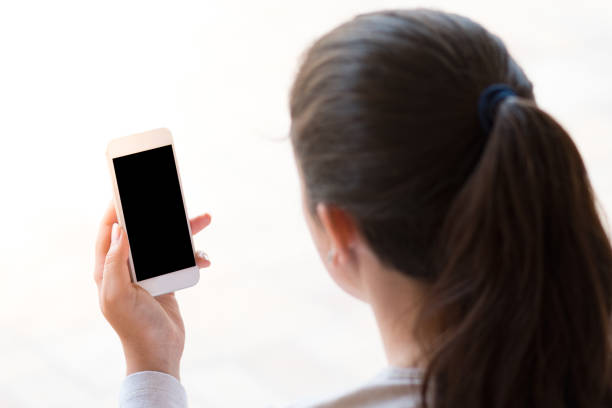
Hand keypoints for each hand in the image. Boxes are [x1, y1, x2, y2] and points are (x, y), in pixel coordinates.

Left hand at [94, 200, 210, 380]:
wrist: (159, 353)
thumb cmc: (134, 327)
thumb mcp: (117, 295)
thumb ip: (114, 261)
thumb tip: (118, 228)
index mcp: (108, 269)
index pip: (108, 231)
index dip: (115, 209)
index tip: (126, 189)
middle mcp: (126, 268)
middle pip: (142, 232)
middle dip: (158, 215)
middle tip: (171, 198)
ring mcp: (148, 274)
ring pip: (165, 243)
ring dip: (184, 232)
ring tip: (204, 218)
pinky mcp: (167, 281)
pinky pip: (180, 259)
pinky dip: (194, 256)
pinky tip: (205, 259)